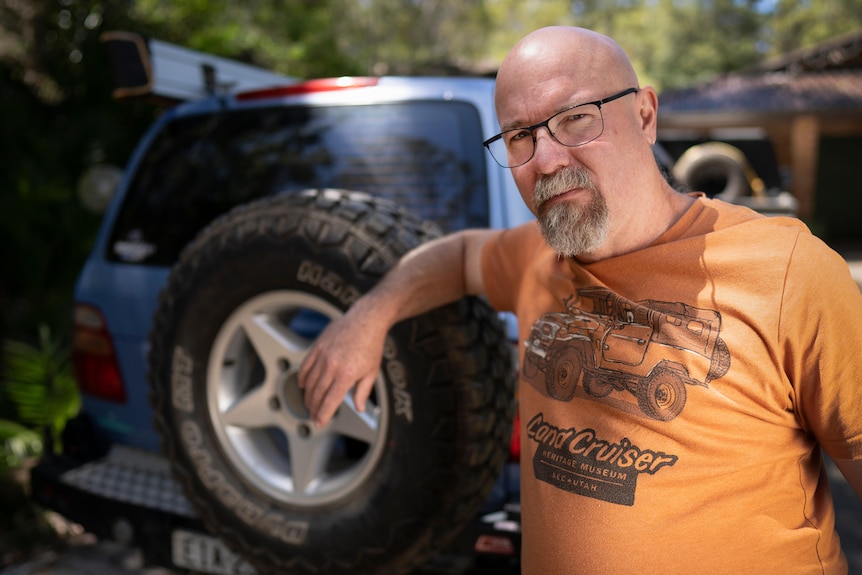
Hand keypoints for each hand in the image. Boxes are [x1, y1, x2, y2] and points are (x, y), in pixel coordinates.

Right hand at [298, 307, 387, 427]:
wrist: (366, 320)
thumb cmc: (372, 345)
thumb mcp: (372, 372)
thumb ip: (363, 392)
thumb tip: (359, 408)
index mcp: (347, 375)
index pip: (330, 401)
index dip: (323, 415)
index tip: (319, 423)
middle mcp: (333, 365)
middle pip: (318, 393)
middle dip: (314, 408)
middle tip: (313, 416)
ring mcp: (323, 355)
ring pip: (310, 381)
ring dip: (308, 396)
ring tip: (309, 404)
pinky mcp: (318, 345)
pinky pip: (305, 365)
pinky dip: (303, 377)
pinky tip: (304, 385)